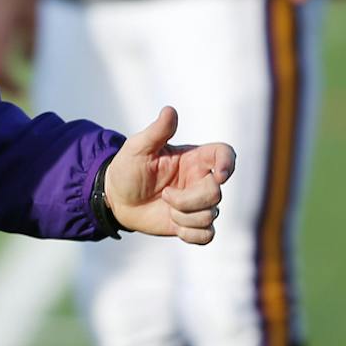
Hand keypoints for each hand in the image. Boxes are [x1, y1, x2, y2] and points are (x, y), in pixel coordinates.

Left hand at [104, 106, 235, 244]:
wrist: (117, 198)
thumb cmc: (127, 168)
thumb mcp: (138, 147)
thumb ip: (157, 131)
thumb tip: (170, 110)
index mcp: (193, 158)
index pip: (225, 155)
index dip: (228, 164)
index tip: (218, 175)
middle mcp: (200, 180)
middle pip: (216, 193)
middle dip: (190, 200)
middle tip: (165, 195)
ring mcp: (198, 204)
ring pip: (211, 215)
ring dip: (184, 216)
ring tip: (166, 208)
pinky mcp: (191, 224)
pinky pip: (207, 235)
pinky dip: (190, 234)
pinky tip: (174, 225)